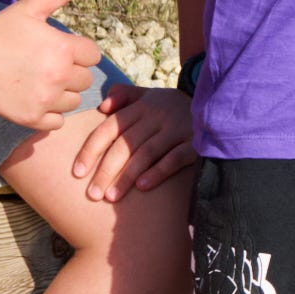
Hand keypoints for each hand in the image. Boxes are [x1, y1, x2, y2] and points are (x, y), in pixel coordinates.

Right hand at [0, 0, 106, 129]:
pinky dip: (50, 113)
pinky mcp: (32, 118)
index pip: (92, 56)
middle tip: (44, 64)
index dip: (76, 51)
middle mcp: (59, 76)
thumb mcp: (30, 7)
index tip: (56, 48)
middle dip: (70, 71)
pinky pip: (58, 121)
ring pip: (73, 101)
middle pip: (85, 79)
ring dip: (62, 93)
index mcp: (63, 49)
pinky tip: (34, 98)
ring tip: (38, 80)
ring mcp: (45, 100)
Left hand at [73, 82, 196, 202]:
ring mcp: (177, 128)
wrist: (217, 104)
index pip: (109, 128)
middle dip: (105, 171)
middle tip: (92, 195)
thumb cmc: (173, 107)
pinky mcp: (195, 142)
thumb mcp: (150, 96)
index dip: (91, 150)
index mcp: (141, 107)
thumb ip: (124, 96)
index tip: (77, 172)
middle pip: (124, 144)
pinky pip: (174, 158)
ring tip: (111, 197)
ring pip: (145, 153)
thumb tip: (101, 107)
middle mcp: (157, 115)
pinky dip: (157, 172)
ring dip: (126, 176)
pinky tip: (142, 187)